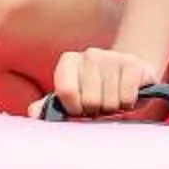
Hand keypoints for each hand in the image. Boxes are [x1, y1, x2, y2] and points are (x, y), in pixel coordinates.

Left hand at [41, 46, 166, 119]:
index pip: (67, 92)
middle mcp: (90, 54)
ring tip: (113, 100)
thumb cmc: (96, 91)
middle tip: (100, 106)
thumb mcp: (72, 98)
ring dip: (113, 108)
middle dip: (96, 111)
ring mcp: (113, 57)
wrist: (129, 76)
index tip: (80, 110)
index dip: (75, 109)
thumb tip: (35, 113)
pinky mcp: (134, 64)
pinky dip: (128, 104)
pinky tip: (126, 97)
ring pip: (110, 101)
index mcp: (68, 61)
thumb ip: (50, 106)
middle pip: (90, 100)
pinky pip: (128, 96)